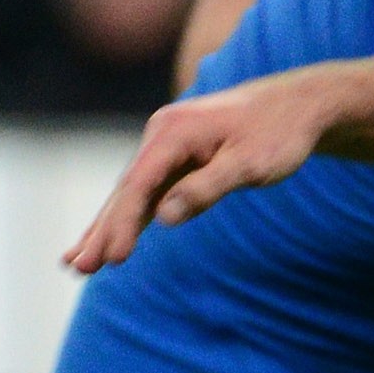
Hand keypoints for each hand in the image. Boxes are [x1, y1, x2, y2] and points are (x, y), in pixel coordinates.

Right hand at [64, 80, 332, 272]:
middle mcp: (161, 135)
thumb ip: (206, 188)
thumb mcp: (249, 164)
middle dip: (101, 231)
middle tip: (76, 268)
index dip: (123, 224)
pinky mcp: (176, 159)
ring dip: (105, 228)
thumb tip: (164, 218)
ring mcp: (166, 146)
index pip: (139, 185)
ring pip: (130, 194)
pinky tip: (109, 240)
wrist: (297, 104)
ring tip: (75, 263)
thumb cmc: (278, 133)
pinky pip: (145, 192)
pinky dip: (127, 217)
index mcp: (174, 131)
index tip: (113, 259)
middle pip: (125, 191)